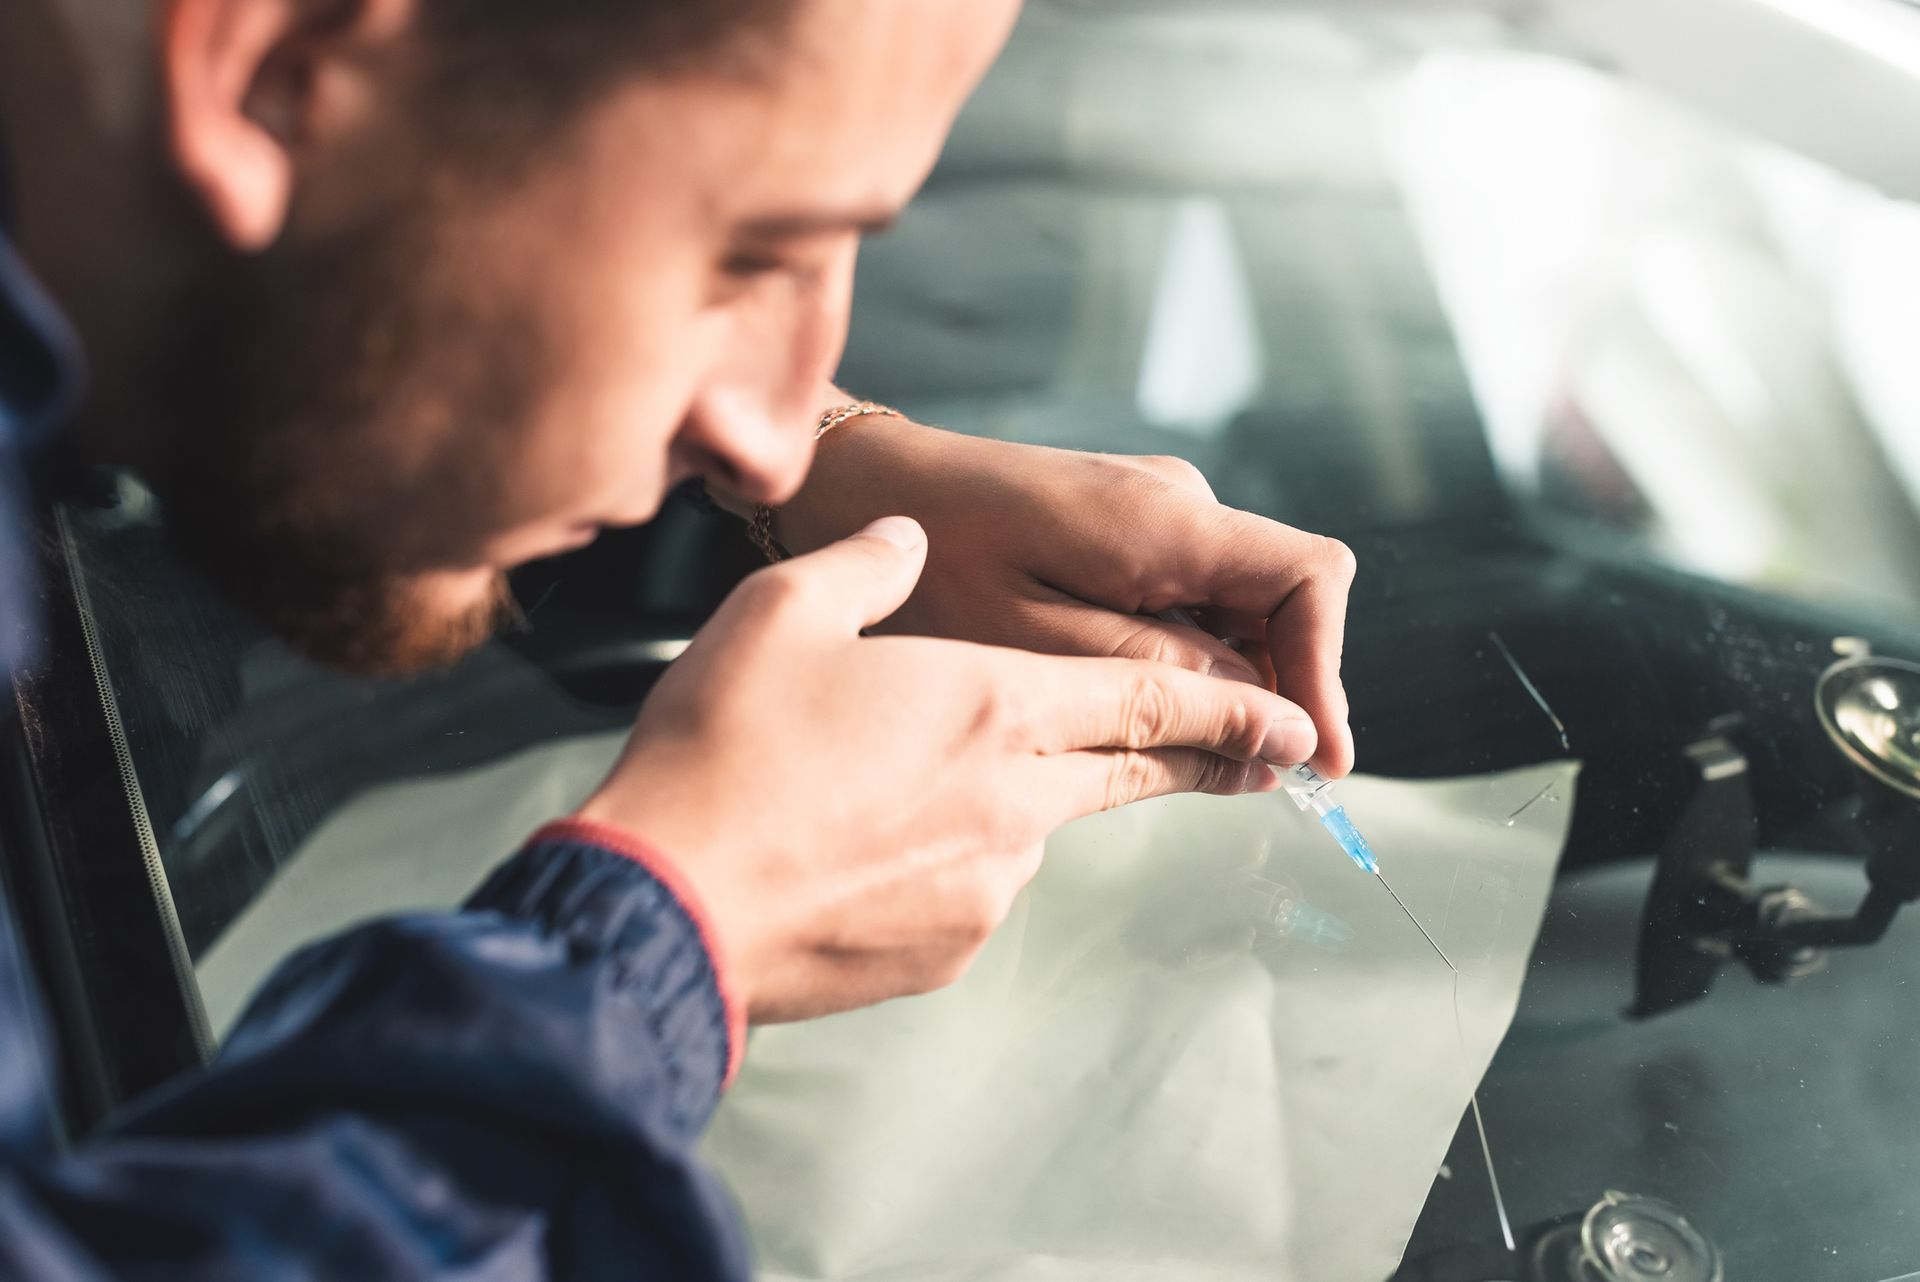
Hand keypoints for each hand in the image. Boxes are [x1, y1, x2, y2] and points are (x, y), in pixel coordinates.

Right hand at [576, 517, 1317, 1022]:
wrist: (667, 901)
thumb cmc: (721, 750)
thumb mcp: (783, 612)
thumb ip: (867, 566)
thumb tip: (903, 544)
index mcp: (990, 704)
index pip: (1147, 700)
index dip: (1231, 707)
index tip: (1296, 721)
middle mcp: (1013, 801)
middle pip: (1129, 772)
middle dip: (1200, 759)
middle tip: (1259, 761)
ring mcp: (986, 886)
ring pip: (1038, 829)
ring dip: (1026, 801)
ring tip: (930, 786)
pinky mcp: (946, 950)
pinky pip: (975, 889)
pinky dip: (955, 860)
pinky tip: (877, 848)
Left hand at [773, 420, 1358, 776]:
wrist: (867, 487)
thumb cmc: (933, 562)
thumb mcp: (1037, 643)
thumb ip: (1158, 680)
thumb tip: (1272, 726)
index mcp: (1164, 521)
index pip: (1309, 579)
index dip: (1325, 673)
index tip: (1313, 758)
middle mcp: (1178, 503)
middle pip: (1285, 599)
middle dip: (1282, 691)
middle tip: (1248, 777)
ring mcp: (1157, 511)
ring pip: (1243, 605)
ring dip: (1233, 680)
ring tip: (1190, 754)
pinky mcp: (1130, 528)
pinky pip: (1196, 596)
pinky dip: (1191, 658)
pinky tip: (1141, 706)